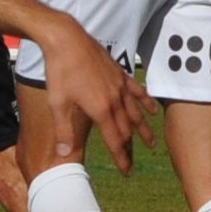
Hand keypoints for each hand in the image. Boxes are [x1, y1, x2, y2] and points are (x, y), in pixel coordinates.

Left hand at [24, 8, 142, 164]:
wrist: (67, 40)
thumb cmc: (59, 71)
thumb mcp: (57, 103)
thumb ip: (64, 130)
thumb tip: (65, 154)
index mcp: (100, 110)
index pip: (115, 140)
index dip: (121, 158)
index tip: (127, 172)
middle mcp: (115, 100)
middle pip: (127, 130)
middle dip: (130, 149)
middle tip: (132, 163)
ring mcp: (120, 86)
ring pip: (136, 113)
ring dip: (143, 130)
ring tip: (151, 144)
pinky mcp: (120, 74)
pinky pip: (137, 91)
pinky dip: (146, 102)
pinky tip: (153, 110)